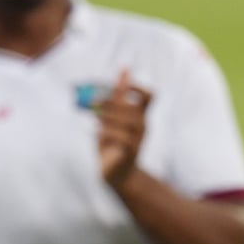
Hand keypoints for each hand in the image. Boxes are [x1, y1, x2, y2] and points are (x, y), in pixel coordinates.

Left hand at [97, 69, 151, 185]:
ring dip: (109, 117)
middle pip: (133, 108)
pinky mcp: (130, 153)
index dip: (137, 88)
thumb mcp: (112, 117)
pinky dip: (108, 132)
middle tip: (93, 101)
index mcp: (139, 115)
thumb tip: (123, 70)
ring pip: (129, 122)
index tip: (120, 87)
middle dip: (112, 102)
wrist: (114, 173)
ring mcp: (138, 140)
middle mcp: (142, 126)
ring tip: (95, 117)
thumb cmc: (112, 143)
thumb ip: (116, 96)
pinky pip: (123, 139)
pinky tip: (97, 132)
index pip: (150, 96)